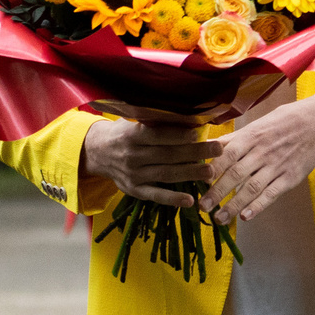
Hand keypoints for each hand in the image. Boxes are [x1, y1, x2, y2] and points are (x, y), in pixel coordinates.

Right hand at [83, 118, 220, 208]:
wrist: (96, 152)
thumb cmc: (123, 132)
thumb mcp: (132, 121)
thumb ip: (155, 121)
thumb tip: (187, 114)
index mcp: (131, 135)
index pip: (158, 136)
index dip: (178, 136)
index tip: (199, 134)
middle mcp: (132, 156)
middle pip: (167, 155)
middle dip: (194, 153)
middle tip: (218, 150)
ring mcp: (133, 175)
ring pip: (165, 175)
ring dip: (190, 174)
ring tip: (212, 172)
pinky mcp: (134, 190)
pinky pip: (156, 196)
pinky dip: (173, 199)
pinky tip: (190, 200)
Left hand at [205, 94, 314, 224]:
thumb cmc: (283, 122)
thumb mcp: (257, 124)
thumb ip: (233, 139)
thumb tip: (207, 145)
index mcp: (251, 137)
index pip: (227, 154)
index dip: (212, 169)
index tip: (197, 182)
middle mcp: (262, 152)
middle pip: (236, 174)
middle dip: (217, 192)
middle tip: (202, 207)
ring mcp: (277, 166)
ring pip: (252, 187)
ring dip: (234, 205)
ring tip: (220, 218)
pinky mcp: (290, 177)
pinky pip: (272, 193)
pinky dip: (259, 206)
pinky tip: (246, 216)